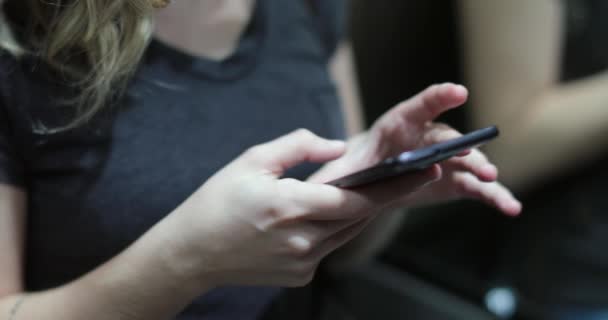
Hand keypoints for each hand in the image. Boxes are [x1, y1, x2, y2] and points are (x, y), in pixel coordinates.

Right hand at [167, 129, 439, 288]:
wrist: (192, 253)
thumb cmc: (217, 202)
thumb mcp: (252, 160)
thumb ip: (298, 147)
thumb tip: (337, 146)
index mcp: (292, 206)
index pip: (357, 197)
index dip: (394, 185)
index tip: (423, 171)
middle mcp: (303, 240)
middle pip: (359, 216)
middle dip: (385, 195)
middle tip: (411, 174)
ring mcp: (303, 263)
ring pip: (347, 232)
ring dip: (361, 211)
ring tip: (374, 188)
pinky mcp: (301, 276)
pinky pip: (330, 247)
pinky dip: (336, 228)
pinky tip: (329, 213)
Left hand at [309, 83, 521, 215]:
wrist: (374, 179)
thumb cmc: (355, 170)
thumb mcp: (338, 172)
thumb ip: (332, 176)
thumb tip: (316, 187)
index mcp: (396, 127)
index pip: (417, 107)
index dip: (437, 97)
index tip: (457, 91)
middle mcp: (426, 138)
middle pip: (446, 138)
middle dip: (459, 146)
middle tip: (469, 157)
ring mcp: (444, 160)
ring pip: (466, 162)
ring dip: (480, 169)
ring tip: (492, 180)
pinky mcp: (455, 182)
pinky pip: (477, 188)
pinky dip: (495, 196)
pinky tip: (511, 208)